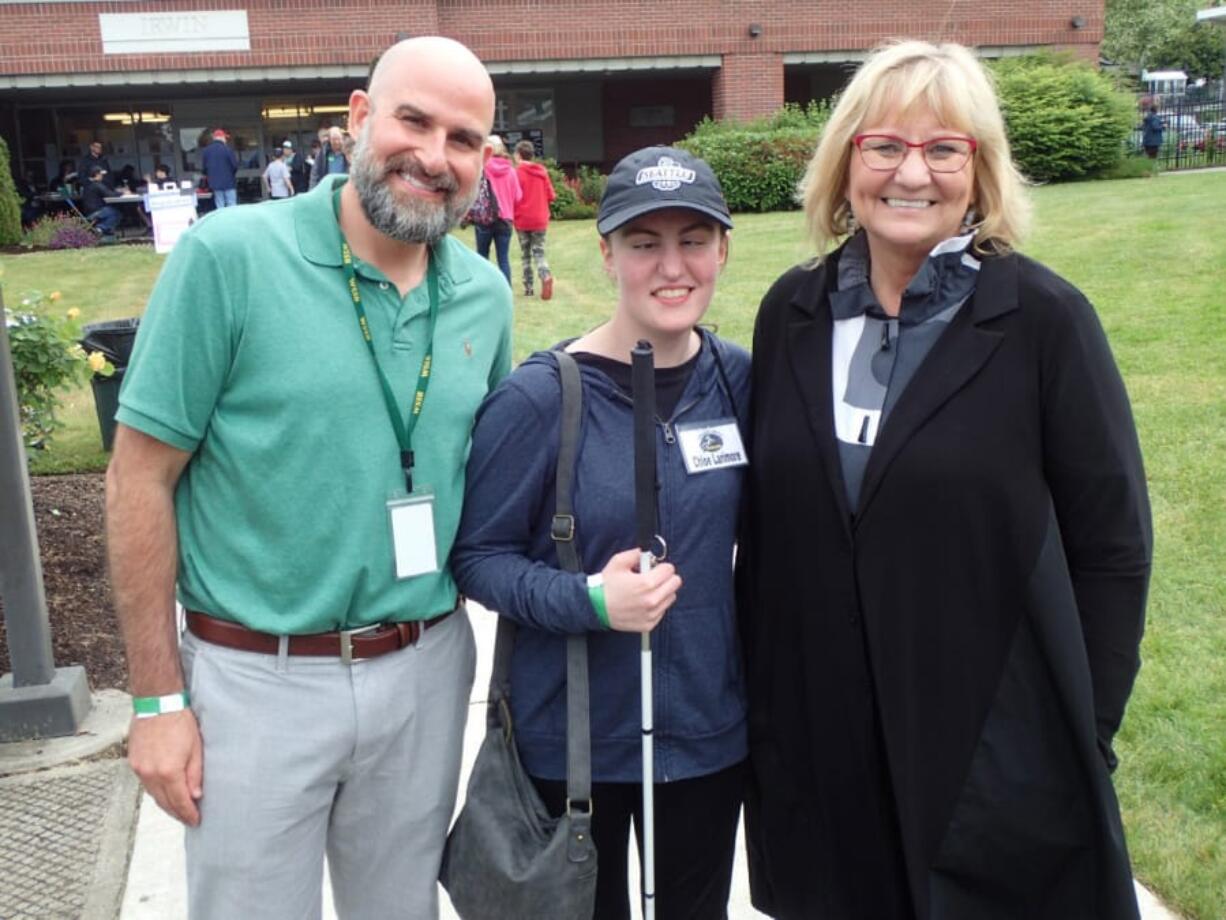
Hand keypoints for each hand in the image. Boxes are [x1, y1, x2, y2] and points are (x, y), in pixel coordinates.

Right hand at [128, 709, 203, 825]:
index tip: (195, 820)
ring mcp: (139, 769)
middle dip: (177, 813)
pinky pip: (145, 784)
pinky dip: (156, 791)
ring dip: (165, 803)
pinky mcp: (133, 762)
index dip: (188, 814)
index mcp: (169, 771)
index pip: (179, 801)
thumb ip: (195, 774)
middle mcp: (150, 774)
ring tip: (178, 808)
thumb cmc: (180, 721)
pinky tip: (164, 791)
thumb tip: (195, 795)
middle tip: (188, 818)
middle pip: (164, 802)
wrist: (157, 703)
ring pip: (153, 795)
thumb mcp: (196, 748)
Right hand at [600, 548, 681, 632]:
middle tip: (654, 578)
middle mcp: (652, 600)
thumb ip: (636, 554)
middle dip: (666, 578)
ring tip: (647, 591)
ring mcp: (651, 614)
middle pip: (675, 583)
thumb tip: (646, 553)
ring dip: (663, 592)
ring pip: (671, 597)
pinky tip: (643, 602)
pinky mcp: (649, 624)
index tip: (654, 568)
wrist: (595, 608)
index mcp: (647, 583)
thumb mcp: (618, 562)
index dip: (662, 566)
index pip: (670, 570)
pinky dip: (657, 605)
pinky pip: (662, 611)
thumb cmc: (606, 586)